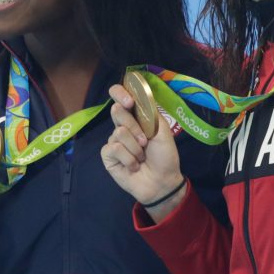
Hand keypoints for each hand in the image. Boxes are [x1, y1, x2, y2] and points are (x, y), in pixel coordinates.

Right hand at [100, 83, 185, 218]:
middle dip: (134, 127)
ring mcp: (114, 140)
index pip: (120, 96)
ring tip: (142, 157)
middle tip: (145, 141)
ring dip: (135, 147)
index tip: (129, 102)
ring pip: (118, 132)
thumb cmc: (165, 156)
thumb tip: (138, 96)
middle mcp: (122, 126)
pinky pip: (114, 148)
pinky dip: (128, 158)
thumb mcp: (163, 131)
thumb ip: (150, 113)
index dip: (120, 93)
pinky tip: (134, 165)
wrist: (162, 181)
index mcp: (136, 117)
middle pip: (117, 111)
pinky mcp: (108, 155)